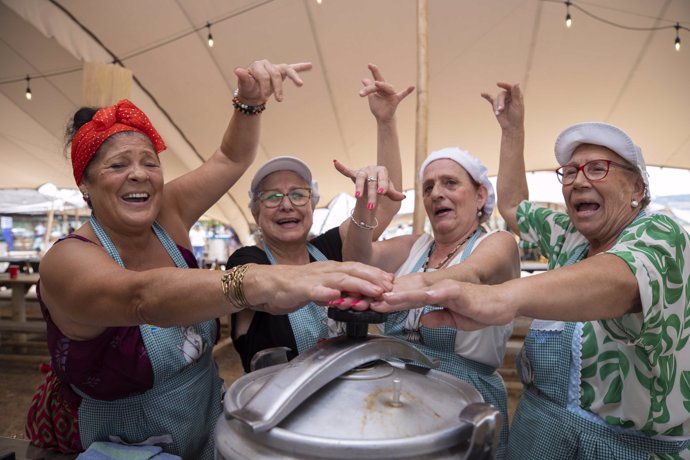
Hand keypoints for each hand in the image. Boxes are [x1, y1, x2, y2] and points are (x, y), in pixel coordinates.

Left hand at [234, 60, 312, 104]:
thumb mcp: (244, 85)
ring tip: (300, 84)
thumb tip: (237, 70)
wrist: (253, 93)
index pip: (264, 76)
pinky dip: (301, 67)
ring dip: (294, 77)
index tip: (264, 99)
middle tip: (279, 101)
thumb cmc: (248, 89)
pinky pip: (293, 68)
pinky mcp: (282, 72)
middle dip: (277, 88)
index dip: (264, 87)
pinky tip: (310, 66)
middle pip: (275, 74)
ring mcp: (276, 67)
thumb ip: (243, 78)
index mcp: (257, 66)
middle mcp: (267, 64)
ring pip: (286, 70)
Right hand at [248, 261, 393, 314]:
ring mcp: (314, 279)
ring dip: (360, 285)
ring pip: (340, 279)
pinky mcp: (301, 289)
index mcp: (330, 269)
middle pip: (354, 270)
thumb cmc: (294, 285)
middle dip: (374, 277)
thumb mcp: (321, 287)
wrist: (267, 284)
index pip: (357, 268)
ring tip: (374, 291)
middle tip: (389, 285)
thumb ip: (336, 290)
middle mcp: (325, 271)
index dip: (375, 273)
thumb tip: (352, 296)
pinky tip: (337, 297)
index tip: (390, 279)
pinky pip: (315, 291)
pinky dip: (327, 294)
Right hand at [333, 160, 405, 209]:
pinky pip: (347, 171)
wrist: (375, 183)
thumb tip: (402, 197)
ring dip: (359, 187)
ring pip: (360, 179)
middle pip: (371, 182)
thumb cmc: (383, 186)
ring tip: (358, 197)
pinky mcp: (354, 174)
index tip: (382, 192)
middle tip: (371, 207)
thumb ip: (394, 193)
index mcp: (382, 171)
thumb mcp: (389, 191)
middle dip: (372, 195)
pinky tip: (335, 162)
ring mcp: (362, 172)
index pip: (383, 178)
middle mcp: (372, 169)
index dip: (383, 185)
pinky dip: (341, 168)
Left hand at [360, 63, 414, 122]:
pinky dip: (407, 91)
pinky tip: (412, 87)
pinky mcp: (396, 100)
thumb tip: (364, 78)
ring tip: (376, 83)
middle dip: (374, 76)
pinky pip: (402, 95)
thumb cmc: (378, 107)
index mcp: (380, 88)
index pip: (376, 79)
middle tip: (368, 74)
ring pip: (386, 87)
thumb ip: (369, 88)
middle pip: (379, 82)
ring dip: (381, 85)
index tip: (369, 64)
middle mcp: (386, 89)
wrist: (382, 118)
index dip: (373, 71)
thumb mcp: (372, 97)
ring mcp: (391, 94)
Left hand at [371, 279, 516, 330]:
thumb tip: (423, 322)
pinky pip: (445, 293)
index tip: (370, 307)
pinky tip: (423, 298)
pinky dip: (434, 295)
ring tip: (386, 299)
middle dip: (387, 298)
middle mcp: (436, 289)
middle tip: (367, 302)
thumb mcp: (454, 319)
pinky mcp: (461, 292)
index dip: (388, 303)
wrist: (502, 304)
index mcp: (433, 296)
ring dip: (404, 295)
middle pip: (407, 293)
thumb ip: (438, 319)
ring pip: (421, 291)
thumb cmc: (479, 309)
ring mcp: (447, 289)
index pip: (406, 299)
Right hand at [480, 82, 522, 131]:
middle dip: (500, 101)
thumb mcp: (517, 104)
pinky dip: (486, 96)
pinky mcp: (496, 105)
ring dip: (497, 105)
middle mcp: (509, 96)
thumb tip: (516, 83)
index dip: (504, 85)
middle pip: (501, 94)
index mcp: (516, 95)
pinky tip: (482, 93)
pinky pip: (490, 99)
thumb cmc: (517, 116)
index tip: (498, 84)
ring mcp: (502, 101)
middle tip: (501, 109)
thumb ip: (516, 94)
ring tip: (499, 112)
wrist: (511, 126)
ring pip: (496, 98)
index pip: (510, 87)